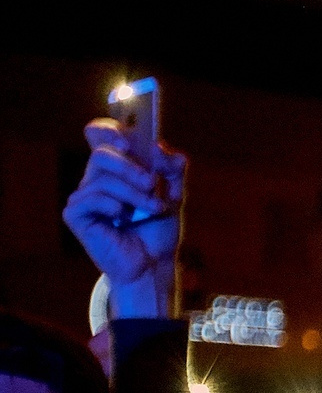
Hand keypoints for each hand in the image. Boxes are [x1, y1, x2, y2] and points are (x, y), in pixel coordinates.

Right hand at [65, 120, 184, 316]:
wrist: (153, 262)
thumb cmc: (157, 228)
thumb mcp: (173, 195)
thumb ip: (172, 170)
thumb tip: (167, 153)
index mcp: (116, 167)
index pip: (100, 133)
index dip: (109, 130)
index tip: (129, 141)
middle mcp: (96, 177)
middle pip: (102, 153)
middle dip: (132, 167)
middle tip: (153, 184)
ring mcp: (84, 195)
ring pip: (103, 178)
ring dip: (135, 194)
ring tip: (153, 209)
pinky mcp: (76, 214)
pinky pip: (93, 198)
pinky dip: (116, 207)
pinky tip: (123, 220)